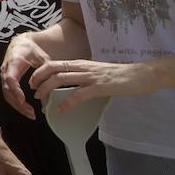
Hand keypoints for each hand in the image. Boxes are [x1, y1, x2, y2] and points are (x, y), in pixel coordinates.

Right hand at [0, 35, 52, 119]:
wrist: (20, 44)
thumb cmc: (31, 50)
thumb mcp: (42, 58)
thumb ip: (46, 73)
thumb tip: (49, 92)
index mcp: (14, 62)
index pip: (11, 78)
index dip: (16, 90)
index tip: (23, 100)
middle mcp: (6, 70)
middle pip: (7, 90)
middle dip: (18, 104)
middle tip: (32, 113)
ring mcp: (4, 76)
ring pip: (7, 94)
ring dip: (18, 106)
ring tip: (31, 114)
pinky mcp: (6, 81)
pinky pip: (9, 94)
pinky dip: (17, 103)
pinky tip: (27, 108)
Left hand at [30, 59, 157, 112]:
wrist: (141, 75)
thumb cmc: (120, 75)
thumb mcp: (97, 72)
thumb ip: (84, 76)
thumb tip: (72, 84)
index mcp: (82, 63)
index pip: (55, 63)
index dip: (41, 71)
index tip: (34, 81)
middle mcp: (83, 67)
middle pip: (53, 69)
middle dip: (39, 79)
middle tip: (33, 90)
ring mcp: (91, 77)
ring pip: (61, 79)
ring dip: (47, 89)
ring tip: (41, 99)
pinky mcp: (100, 87)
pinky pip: (78, 94)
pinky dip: (67, 103)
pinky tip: (61, 110)